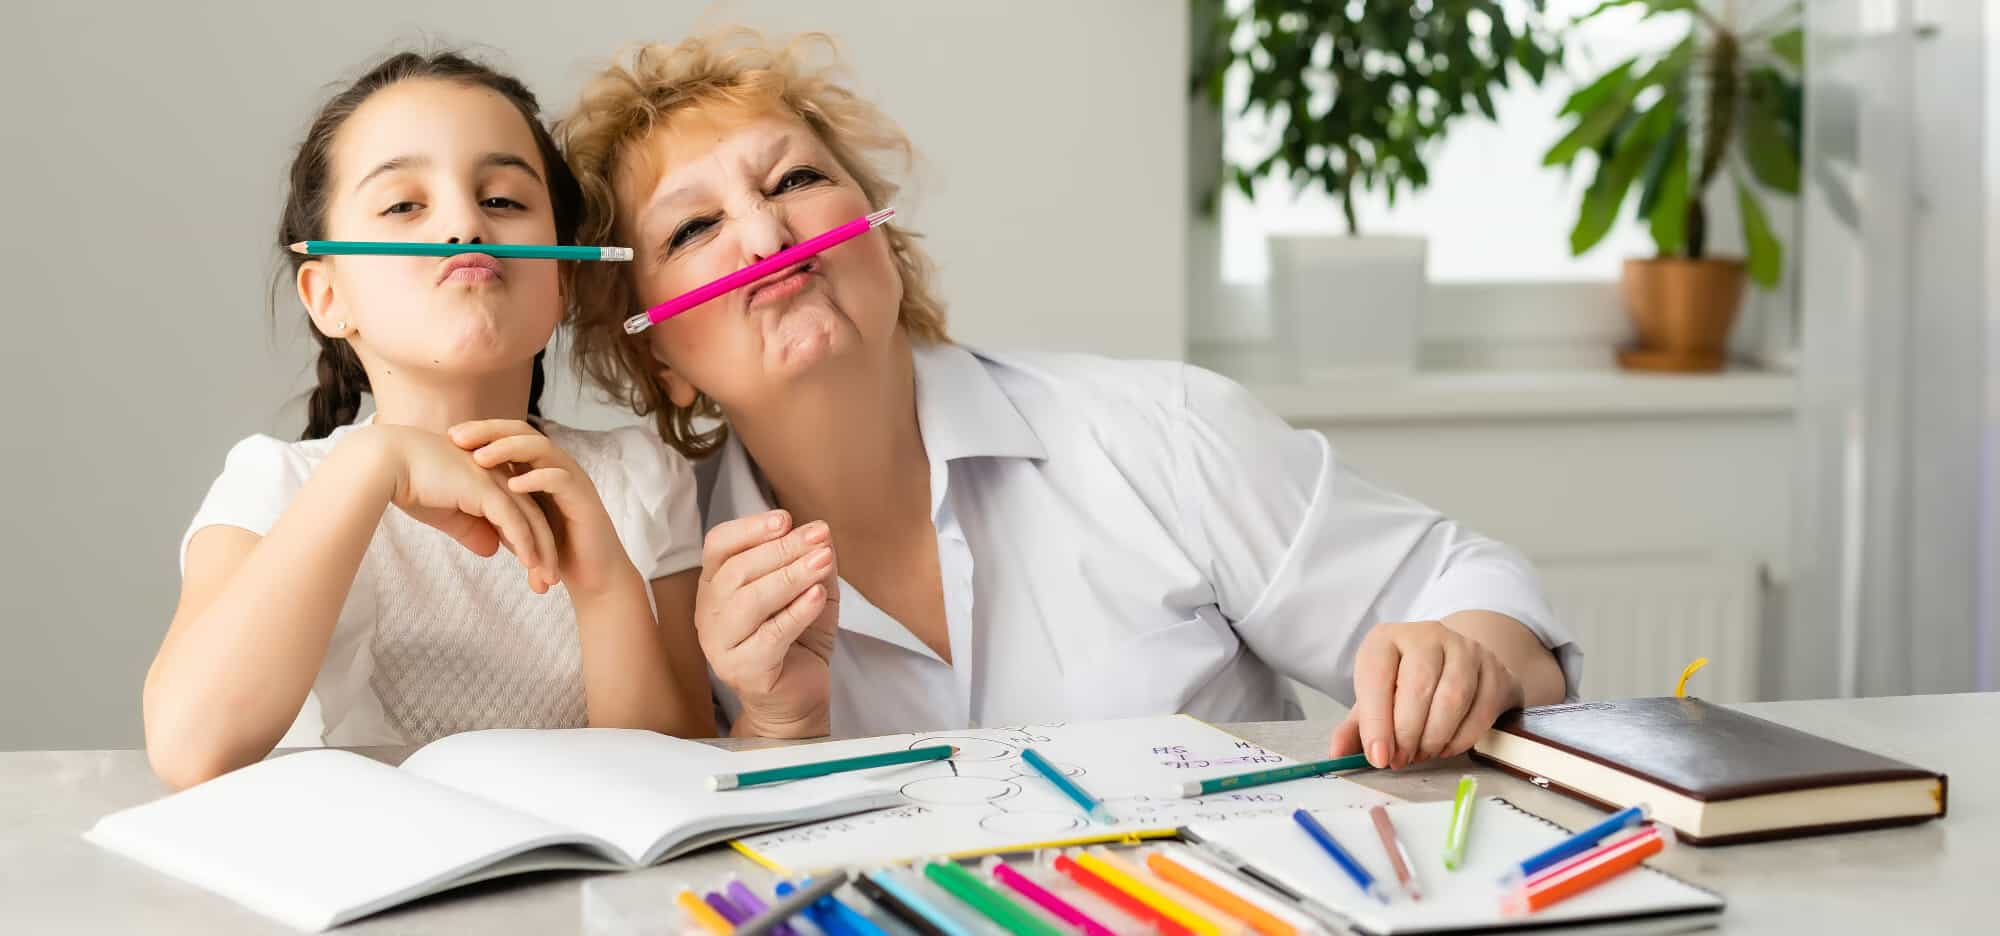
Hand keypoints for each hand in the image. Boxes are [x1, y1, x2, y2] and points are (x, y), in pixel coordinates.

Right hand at [355, 424, 558, 591]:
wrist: (385, 462)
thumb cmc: (410, 484)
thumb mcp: (447, 514)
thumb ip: (471, 530)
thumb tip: (492, 551)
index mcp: (492, 479)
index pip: (521, 515)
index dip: (529, 545)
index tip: (534, 574)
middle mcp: (500, 477)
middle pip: (534, 517)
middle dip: (545, 552)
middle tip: (549, 582)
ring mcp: (495, 480)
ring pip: (530, 521)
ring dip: (541, 553)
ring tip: (547, 581)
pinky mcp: (485, 488)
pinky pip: (513, 520)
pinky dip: (524, 544)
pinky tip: (530, 564)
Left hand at [450, 419, 634, 597]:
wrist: (593, 577)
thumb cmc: (553, 551)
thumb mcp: (515, 523)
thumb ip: (494, 506)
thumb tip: (452, 499)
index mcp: (540, 467)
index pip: (508, 435)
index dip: (480, 431)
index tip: (448, 436)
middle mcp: (557, 466)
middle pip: (523, 432)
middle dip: (488, 431)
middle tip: (456, 436)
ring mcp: (572, 480)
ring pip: (542, 448)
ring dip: (508, 450)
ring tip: (480, 458)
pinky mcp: (584, 499)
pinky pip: (560, 479)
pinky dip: (536, 479)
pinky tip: (512, 484)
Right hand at [695, 510, 838, 737]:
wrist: (799, 697)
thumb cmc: (798, 640)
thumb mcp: (809, 590)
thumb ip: (810, 561)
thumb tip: (820, 534)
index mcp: (716, 586)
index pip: (718, 546)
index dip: (749, 528)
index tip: (785, 518)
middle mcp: (709, 613)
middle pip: (738, 570)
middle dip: (782, 549)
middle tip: (819, 536)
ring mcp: (721, 645)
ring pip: (749, 601)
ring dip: (790, 576)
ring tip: (823, 560)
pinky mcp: (743, 671)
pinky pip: (769, 637)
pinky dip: (795, 613)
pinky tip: (816, 596)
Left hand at [1329, 620, 1524, 768]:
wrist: (1456, 665)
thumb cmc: (1406, 685)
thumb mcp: (1375, 700)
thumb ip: (1355, 727)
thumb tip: (1337, 754)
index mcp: (1386, 639)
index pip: (1377, 676)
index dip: (1376, 722)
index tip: (1378, 756)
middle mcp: (1426, 635)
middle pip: (1418, 687)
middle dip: (1407, 734)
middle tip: (1401, 760)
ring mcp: (1465, 648)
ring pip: (1452, 698)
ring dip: (1434, 737)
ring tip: (1421, 754)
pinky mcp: (1494, 668)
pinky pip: (1480, 710)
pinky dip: (1461, 739)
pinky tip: (1446, 748)